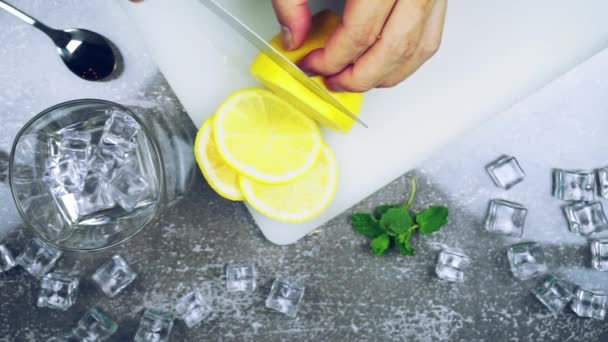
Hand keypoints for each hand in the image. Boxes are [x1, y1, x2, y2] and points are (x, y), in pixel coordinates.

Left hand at [272, 0, 446, 91]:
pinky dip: (408, 57)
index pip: (360, 32)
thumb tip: (294, 35)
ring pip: (419, 47)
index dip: (332, 58)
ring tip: (355, 78)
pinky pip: (431, 34)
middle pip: (394, 47)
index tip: (311, 64)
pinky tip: (383, 62)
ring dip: (386, 74)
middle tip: (332, 80)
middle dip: (359, 76)